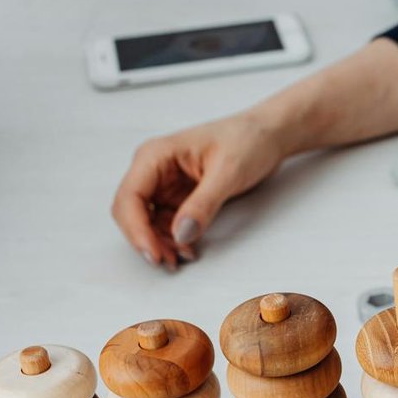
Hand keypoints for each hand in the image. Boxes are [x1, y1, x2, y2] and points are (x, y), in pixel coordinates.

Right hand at [110, 112, 285, 268]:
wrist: (267, 136)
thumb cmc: (247, 139)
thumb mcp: (228, 173)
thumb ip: (203, 204)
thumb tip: (181, 233)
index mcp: (155, 155)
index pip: (129, 197)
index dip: (136, 229)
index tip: (154, 252)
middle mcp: (154, 170)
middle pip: (132, 213)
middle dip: (146, 239)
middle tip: (168, 261)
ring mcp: (165, 185)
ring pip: (147, 222)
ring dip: (160, 243)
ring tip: (183, 257)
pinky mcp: (179, 197)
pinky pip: (166, 223)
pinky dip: (174, 239)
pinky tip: (189, 248)